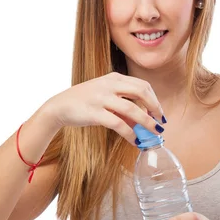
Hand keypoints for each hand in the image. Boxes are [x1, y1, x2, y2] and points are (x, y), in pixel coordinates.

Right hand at [43, 72, 165, 145]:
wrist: (59, 106)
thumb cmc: (84, 102)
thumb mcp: (105, 96)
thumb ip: (123, 105)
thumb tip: (142, 123)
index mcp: (114, 77)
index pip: (142, 85)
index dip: (155, 99)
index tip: (159, 112)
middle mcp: (109, 85)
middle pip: (142, 92)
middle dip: (155, 108)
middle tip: (160, 122)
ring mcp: (101, 98)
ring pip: (132, 109)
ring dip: (147, 122)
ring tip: (154, 133)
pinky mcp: (94, 112)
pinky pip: (118, 124)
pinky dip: (130, 134)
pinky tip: (135, 141)